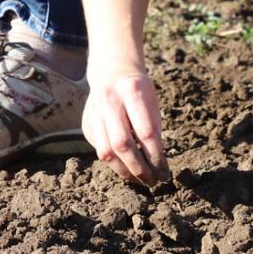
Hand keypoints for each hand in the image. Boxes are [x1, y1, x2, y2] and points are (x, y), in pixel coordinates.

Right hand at [82, 62, 169, 185]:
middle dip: (139, 168)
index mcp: (133, 91)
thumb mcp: (152, 102)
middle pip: (122, 144)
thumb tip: (157, 165)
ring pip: (106, 152)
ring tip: (139, 180)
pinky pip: (100, 150)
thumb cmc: (139, 91)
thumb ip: (153, 129)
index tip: (165, 172)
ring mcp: (94, 113)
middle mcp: (110, 101)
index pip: (146, 132)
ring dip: (124, 171)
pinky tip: (126, 167)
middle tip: (152, 182)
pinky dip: (114, 163)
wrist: (112, 71)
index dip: (156, 157)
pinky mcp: (87, 124)